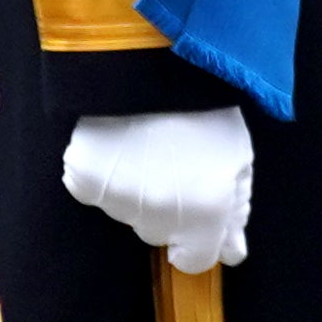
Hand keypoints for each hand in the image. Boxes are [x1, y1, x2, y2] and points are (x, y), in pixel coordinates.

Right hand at [60, 106, 256, 271]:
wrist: (149, 61)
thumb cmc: (204, 106)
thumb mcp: (238, 154)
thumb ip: (237, 209)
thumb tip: (233, 254)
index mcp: (204, 213)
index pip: (196, 260)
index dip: (200, 241)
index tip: (199, 216)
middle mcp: (159, 217)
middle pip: (162, 234)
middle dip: (171, 210)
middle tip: (175, 165)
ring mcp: (117, 200)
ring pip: (130, 212)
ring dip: (140, 190)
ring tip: (149, 146)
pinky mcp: (83, 180)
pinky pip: (97, 191)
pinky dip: (106, 175)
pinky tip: (120, 146)